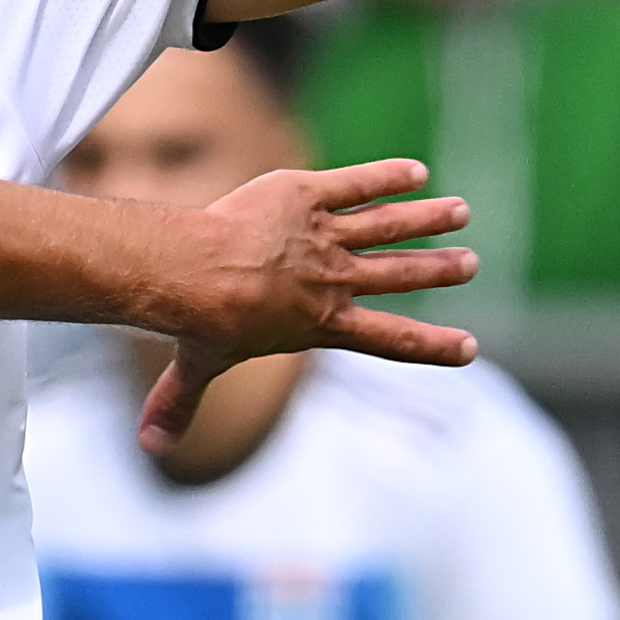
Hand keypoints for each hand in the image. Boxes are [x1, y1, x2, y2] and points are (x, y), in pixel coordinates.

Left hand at [100, 154, 484, 427]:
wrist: (193, 272)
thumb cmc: (199, 322)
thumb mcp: (197, 368)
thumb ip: (178, 403)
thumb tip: (148, 447)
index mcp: (322, 324)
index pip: (390, 340)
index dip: (432, 346)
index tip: (470, 349)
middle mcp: (333, 281)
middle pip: (398, 276)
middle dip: (438, 270)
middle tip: (471, 263)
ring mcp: (323, 236)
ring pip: (388, 225)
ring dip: (428, 219)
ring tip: (460, 212)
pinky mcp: (306, 194)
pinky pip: (356, 184)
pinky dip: (387, 176)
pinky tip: (415, 171)